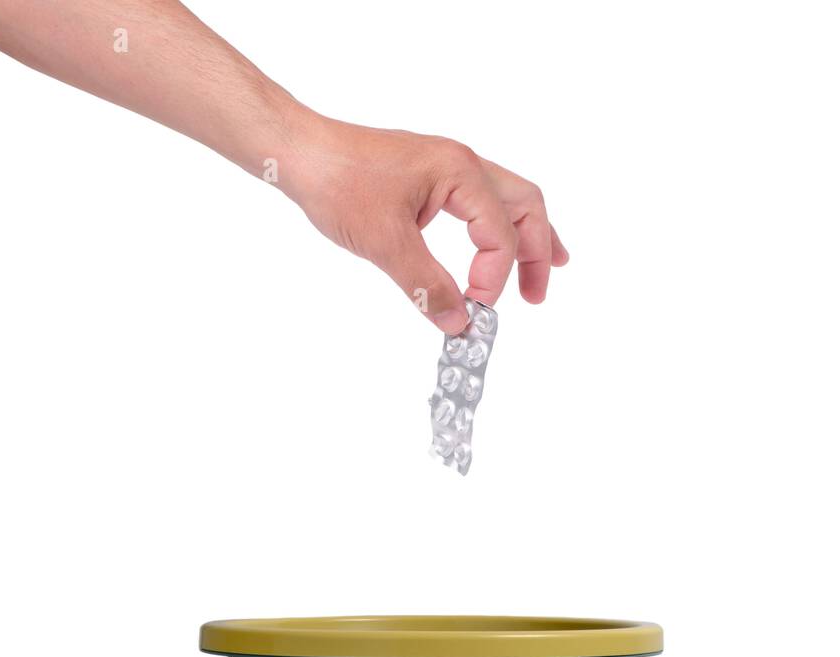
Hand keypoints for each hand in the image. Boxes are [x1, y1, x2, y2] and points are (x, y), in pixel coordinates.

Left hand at [283, 114, 568, 333]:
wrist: (297, 150)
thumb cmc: (336, 181)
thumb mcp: (385, 243)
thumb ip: (426, 284)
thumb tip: (458, 322)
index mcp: (461, 172)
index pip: (499, 234)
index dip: (492, 278)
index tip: (473, 310)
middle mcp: (463, 163)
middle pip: (525, 205)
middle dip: (537, 252)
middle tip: (536, 296)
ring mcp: (447, 167)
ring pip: (508, 200)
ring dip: (526, 237)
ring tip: (542, 270)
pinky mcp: (430, 177)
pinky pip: (481, 201)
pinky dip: (498, 227)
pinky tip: (492, 248)